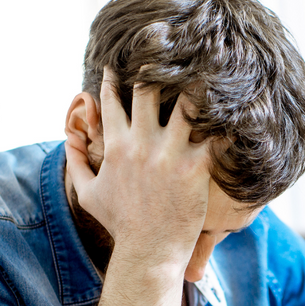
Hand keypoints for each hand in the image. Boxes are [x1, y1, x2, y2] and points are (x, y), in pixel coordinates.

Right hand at [66, 67, 213, 265]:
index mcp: (116, 146)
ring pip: (186, 104)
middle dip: (156, 68)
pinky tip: (237, 105)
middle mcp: (141, 144)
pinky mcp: (195, 167)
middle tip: (168, 53)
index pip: (112, 99)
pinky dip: (225, 120)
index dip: (115, 77)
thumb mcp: (88, 195)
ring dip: (196, 86)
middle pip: (147, 89)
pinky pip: (214, 135)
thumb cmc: (120, 225)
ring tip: (208, 69)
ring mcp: (169, 154)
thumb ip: (76, 164)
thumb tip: (68, 142)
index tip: (122, 63)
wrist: (148, 253)